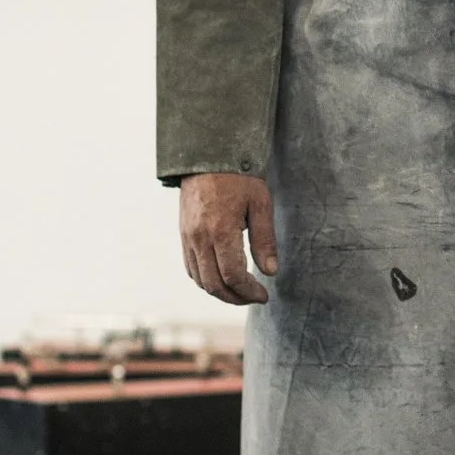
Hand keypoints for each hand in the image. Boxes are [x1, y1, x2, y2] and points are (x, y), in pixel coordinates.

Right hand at [179, 171, 278, 304]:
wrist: (208, 156)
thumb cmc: (239, 177)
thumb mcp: (260, 203)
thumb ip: (265, 240)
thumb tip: (271, 271)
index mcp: (220, 230)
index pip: (233, 276)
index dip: (249, 292)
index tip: (264, 296)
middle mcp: (199, 238)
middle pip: (213, 284)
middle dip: (236, 298)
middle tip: (254, 297)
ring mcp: (188, 237)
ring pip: (200, 280)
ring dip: (220, 292)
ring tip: (241, 291)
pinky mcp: (183, 235)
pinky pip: (191, 267)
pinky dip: (206, 280)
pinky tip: (223, 278)